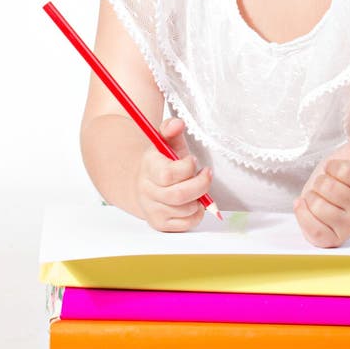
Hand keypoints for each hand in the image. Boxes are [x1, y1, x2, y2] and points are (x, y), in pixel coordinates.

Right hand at [135, 117, 212, 231]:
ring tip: (198, 187)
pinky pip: (186, 224)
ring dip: (199, 198)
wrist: (143, 184)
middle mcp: (147, 191)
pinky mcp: (160, 224)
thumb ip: (171, 129)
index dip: (187, 168)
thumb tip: (177, 123)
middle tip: (206, 174)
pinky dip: (197, 213)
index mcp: (148, 167)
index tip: (193, 160)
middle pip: (179, 195)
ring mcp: (153, 210)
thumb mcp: (165, 141)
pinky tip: (195, 201)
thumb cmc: (161, 161)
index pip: (168, 174)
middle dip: (200, 185)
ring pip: (185, 210)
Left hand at [293, 122, 349, 247]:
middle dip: (321, 182)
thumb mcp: (348, 155)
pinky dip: (303, 212)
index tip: (336, 171)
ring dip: (312, 197)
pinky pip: (310, 225)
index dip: (332, 167)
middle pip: (327, 186)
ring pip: (316, 204)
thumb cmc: (337, 176)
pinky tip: (309, 208)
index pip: (343, 169)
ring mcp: (347, 227)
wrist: (326, 197)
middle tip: (327, 187)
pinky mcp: (330, 240)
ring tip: (321, 199)